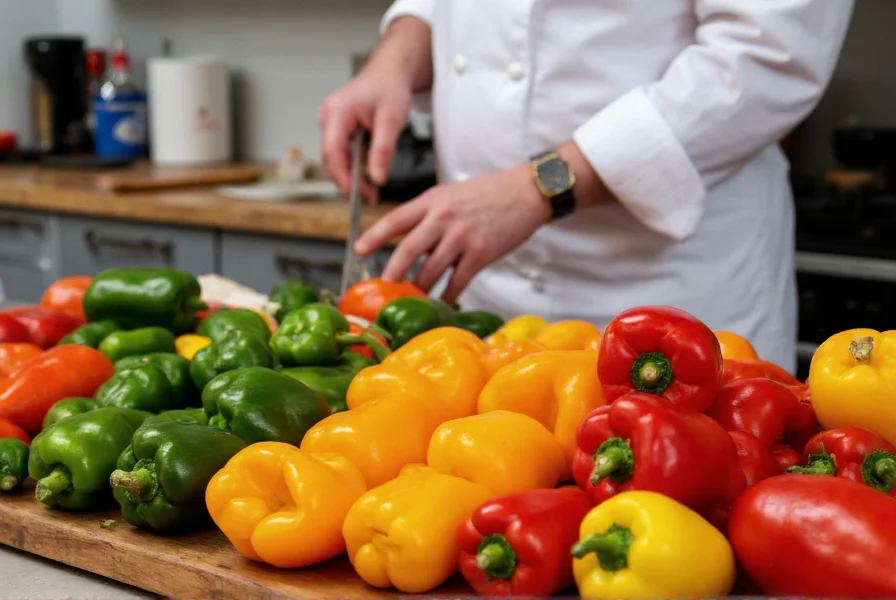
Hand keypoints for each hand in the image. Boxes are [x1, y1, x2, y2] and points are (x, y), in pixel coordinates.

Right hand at [318, 65, 412, 201]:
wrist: (390, 72)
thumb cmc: (390, 87)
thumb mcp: (392, 119)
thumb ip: (383, 150)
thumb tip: (376, 178)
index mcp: (338, 111)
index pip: (332, 151)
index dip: (342, 177)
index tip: (356, 195)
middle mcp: (328, 116)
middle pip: (331, 158)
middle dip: (348, 181)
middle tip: (369, 198)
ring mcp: (330, 122)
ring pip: (336, 158)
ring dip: (352, 175)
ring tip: (371, 191)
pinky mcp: (336, 128)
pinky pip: (342, 152)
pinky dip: (354, 165)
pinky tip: (368, 173)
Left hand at [355, 164, 551, 303]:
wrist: (524, 193)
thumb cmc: (486, 194)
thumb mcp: (450, 194)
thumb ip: (428, 214)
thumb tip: (408, 242)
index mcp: (432, 200)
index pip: (396, 219)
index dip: (375, 236)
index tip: (359, 250)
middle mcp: (444, 217)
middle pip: (409, 249)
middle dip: (393, 271)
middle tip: (383, 287)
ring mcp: (462, 237)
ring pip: (431, 270)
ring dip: (419, 289)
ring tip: (410, 300)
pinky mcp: (480, 254)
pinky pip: (457, 281)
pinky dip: (447, 295)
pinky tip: (441, 303)